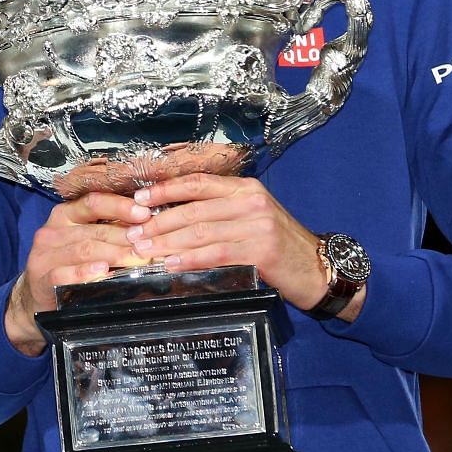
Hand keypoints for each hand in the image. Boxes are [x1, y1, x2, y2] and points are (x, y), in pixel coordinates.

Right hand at [5, 192, 154, 354]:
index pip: (93, 203)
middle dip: (127, 237)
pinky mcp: (41, 278)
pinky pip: (65, 273)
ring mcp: (45, 255)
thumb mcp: (82, 240)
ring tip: (138, 259)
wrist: (36, 296)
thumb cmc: (67, 264)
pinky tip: (104, 271)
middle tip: (151, 245)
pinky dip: (86, 272)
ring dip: (115, 254)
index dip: (119, 206)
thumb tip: (147, 225)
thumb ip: (106, 230)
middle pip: (94, 230)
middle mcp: (52, 231)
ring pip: (84, 249)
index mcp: (64, 215)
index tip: (144, 213)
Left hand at [128, 174, 328, 311]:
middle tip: (133, 233)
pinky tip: (172, 264)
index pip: (198, 182)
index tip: (139, 199)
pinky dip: (190, 259)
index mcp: (245, 188)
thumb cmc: (280, 245)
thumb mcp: (252, 218)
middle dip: (158, 222)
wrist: (319, 269)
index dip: (165, 190)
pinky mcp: (261, 250)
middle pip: (194, 209)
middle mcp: (251, 201)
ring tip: (144, 251)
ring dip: (167, 242)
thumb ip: (220, 212)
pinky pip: (216, 253)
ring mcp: (257, 225)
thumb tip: (173, 217)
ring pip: (201, 231)